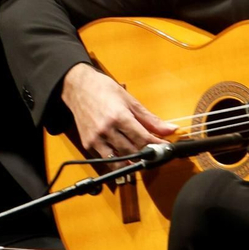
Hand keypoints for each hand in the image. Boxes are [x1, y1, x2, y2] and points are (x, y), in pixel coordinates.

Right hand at [61, 63, 176, 159]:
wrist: (78, 88)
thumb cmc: (104, 90)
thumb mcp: (130, 101)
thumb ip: (150, 119)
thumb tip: (170, 129)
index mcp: (119, 117)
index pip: (143, 139)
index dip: (157, 146)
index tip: (165, 148)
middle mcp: (106, 130)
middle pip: (133, 151)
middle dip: (147, 154)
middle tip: (156, 152)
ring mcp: (96, 139)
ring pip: (119, 161)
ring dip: (132, 161)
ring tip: (140, 157)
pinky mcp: (88, 144)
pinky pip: (105, 159)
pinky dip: (117, 160)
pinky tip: (124, 155)